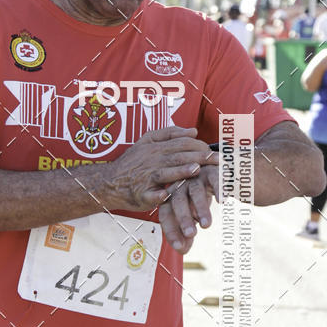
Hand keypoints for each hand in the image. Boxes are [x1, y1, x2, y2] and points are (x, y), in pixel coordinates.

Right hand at [103, 127, 217, 212]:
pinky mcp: (142, 194)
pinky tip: (166, 195)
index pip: (182, 143)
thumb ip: (169, 133)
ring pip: (165, 173)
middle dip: (199, 158)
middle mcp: (152, 161)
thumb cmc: (132, 162)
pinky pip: (150, 195)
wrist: (109, 181)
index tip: (216, 151)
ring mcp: (146, 178)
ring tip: (196, 170)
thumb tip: (193, 131)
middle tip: (217, 161)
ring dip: (180, 172)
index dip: (200, 146)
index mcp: (156, 148)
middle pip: (178, 157)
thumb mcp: (146, 141)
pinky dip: (158, 195)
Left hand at [158, 165, 219, 253]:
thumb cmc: (200, 199)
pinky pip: (215, 179)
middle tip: (191, 235)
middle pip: (178, 201)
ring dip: (201, 209)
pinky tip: (222, 201)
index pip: (166, 214)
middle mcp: (180, 185)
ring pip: (196, 192)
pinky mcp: (212, 170)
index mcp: (171, 197)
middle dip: (183, 219)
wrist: (218, 175)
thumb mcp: (192, 217)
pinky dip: (218, 189)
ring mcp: (196, 176)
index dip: (171, 231)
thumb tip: (181, 251)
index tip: (179, 247)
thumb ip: (186, 233)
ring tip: (207, 225)